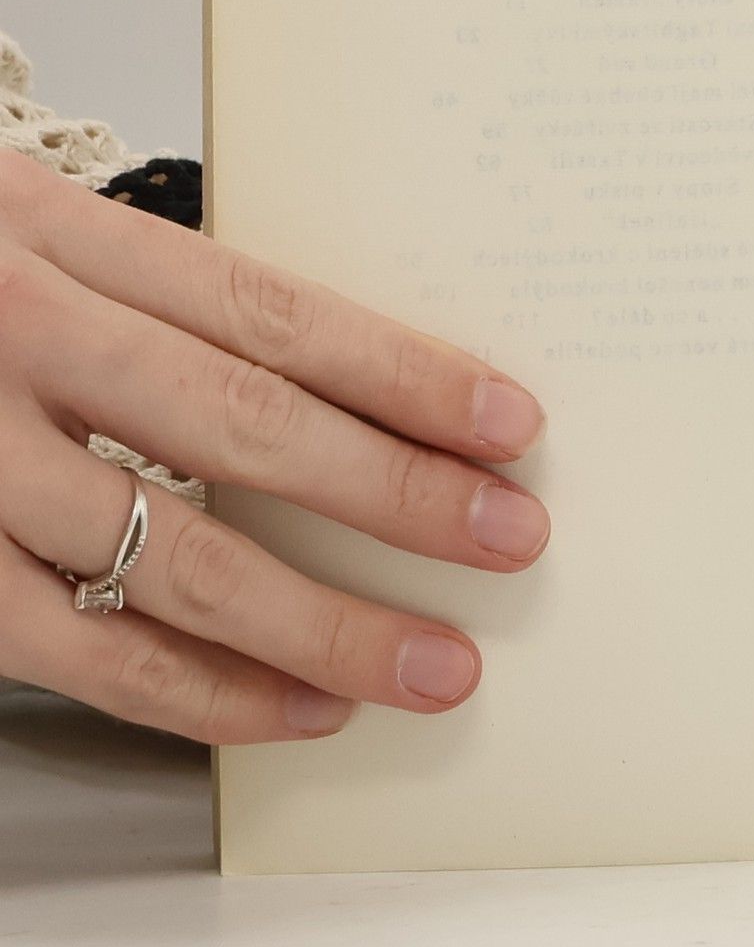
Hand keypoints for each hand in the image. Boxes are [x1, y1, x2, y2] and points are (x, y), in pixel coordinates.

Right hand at [0, 150, 548, 742]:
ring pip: (168, 559)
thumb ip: (163, 301)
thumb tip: (359, 396)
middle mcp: (11, 339)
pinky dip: (199, 692)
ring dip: (319, 625)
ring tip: (433, 667)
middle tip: (510, 543)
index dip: (401, 372)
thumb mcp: (34, 236)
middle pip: (242, 427)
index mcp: (59, 238)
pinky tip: (298, 710)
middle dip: (393, 495)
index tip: (510, 422)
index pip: (271, 311)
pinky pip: (77, 651)